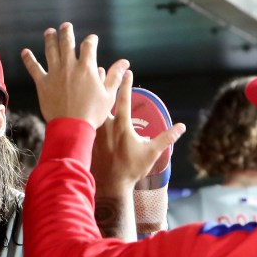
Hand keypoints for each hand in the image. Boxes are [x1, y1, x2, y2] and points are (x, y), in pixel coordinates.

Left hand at [20, 22, 126, 127]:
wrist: (72, 126)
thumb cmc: (93, 113)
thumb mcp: (109, 95)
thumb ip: (115, 76)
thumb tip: (125, 62)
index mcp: (87, 67)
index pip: (89, 45)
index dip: (91, 40)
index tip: (92, 39)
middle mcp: (69, 66)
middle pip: (67, 43)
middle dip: (67, 32)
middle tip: (66, 26)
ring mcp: (54, 74)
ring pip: (51, 51)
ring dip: (50, 39)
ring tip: (49, 32)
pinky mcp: (42, 84)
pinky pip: (34, 68)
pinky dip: (29, 59)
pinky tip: (24, 52)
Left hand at [92, 72, 184, 191]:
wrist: (110, 186)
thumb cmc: (131, 170)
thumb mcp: (152, 153)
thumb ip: (166, 138)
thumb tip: (181, 126)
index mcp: (122, 126)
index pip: (124, 99)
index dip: (125, 84)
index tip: (127, 71)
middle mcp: (106, 126)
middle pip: (102, 100)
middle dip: (103, 84)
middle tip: (101, 69)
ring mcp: (94, 133)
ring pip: (90, 108)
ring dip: (90, 95)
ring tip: (87, 84)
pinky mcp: (86, 140)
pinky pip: (81, 122)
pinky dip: (80, 111)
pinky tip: (75, 105)